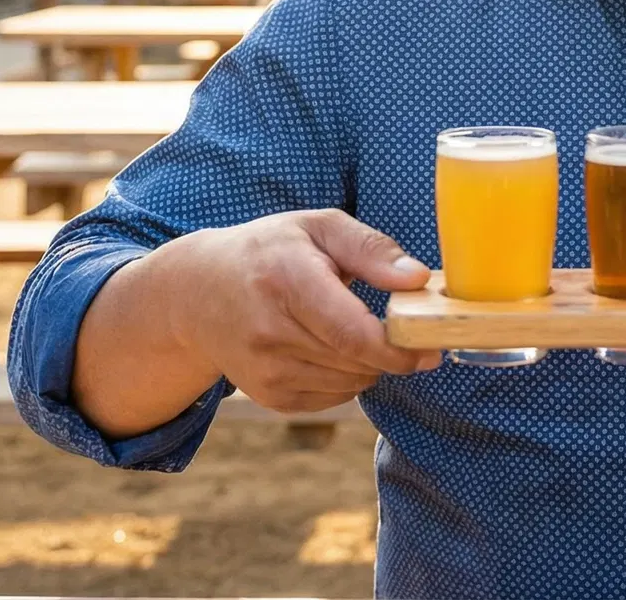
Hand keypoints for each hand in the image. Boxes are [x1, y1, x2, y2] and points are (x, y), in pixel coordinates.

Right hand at [163, 208, 439, 412]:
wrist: (197, 292)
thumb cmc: (270, 251)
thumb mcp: (319, 227)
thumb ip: (372, 249)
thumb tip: (418, 279)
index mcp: (287, 280)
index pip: (350, 333)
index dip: (396, 348)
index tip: (428, 347)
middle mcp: (269, 331)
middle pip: (355, 362)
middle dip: (394, 354)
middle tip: (413, 335)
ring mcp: (264, 370)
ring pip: (349, 384)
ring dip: (371, 365)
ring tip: (361, 331)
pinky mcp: (266, 395)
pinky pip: (332, 398)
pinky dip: (348, 379)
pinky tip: (334, 349)